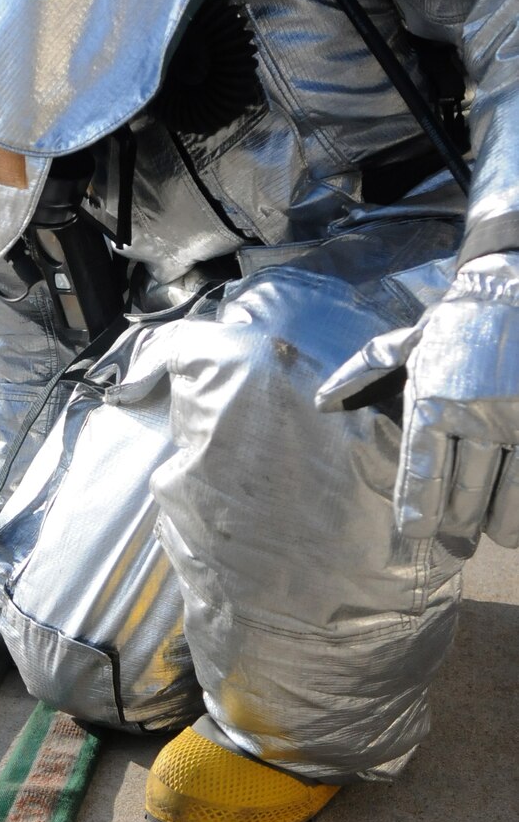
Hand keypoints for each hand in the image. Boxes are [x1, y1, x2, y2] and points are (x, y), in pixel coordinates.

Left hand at [316, 254, 518, 545]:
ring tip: (497, 531)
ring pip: (512, 495)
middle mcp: (477, 414)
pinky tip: (517, 513)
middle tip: (457, 535)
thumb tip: (323, 403)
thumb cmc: (461, 322)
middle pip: (467, 493)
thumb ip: (365, 374)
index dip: (419, 508)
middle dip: (461, 520)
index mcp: (435, 399)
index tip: (417, 531)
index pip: (422, 471)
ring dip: (503, 522)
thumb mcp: (411, 342)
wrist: (516, 286)